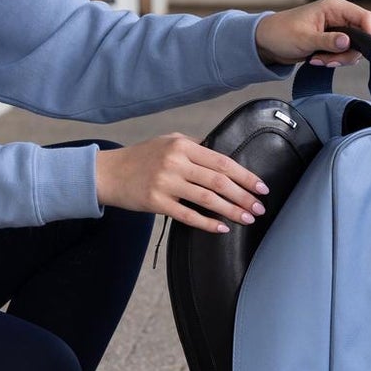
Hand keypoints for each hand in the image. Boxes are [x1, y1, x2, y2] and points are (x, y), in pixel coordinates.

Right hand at [94, 134, 269, 234]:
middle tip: (260, 208)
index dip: (245, 176)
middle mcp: (175, 163)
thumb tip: (223, 158)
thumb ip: (195, 146)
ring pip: (207, 199)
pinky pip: (188, 215)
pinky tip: (221, 228)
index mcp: (182, 146)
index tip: (261, 187)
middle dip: (244, 196)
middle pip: (219, 181)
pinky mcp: (156, 202)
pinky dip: (207, 223)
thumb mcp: (168, 141)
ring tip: (247, 218)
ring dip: (231, 210)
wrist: (109, 173)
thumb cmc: (141, 157)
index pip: (222, 162)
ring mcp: (165, 183)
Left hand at [254, 0, 370, 67]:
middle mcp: (338, 16)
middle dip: (348, 53)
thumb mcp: (304, 39)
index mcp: (334, 7)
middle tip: (329, 62)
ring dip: (338, 59)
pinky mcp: (332, 40)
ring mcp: (336, 28)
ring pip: (353, 47)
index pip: (365, 18)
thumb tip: (347, 42)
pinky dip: (333, 60)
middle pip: (362, 36)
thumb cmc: (281, 33)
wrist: (266, 41)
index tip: (365, 53)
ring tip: (317, 60)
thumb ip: (327, 41)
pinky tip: (316, 60)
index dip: (370, 35)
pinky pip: (343, 53)